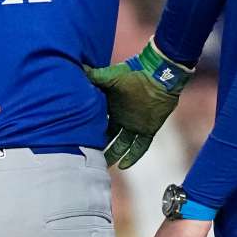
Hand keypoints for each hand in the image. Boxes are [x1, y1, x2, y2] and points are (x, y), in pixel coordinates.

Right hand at [86, 39, 191, 167]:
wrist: (159, 76)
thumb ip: (93, 76)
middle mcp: (121, 117)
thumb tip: (76, 69)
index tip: (77, 140)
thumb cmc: (133, 74)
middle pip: (107, 136)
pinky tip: (123, 166)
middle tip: (87, 157)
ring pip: (122, 145)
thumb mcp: (110, 75)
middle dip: (99, 146)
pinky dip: (133, 156)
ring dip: (114, 155)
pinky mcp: (148, 129)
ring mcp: (135, 124)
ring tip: (104, 166)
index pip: (97, 122)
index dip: (88, 130)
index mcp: (110, 105)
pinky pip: (140, 147)